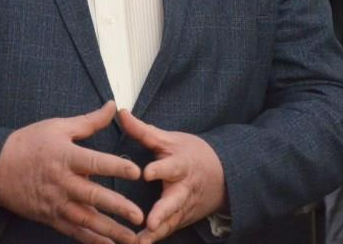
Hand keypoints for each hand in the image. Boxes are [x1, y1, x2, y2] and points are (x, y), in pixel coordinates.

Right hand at [0, 101, 143, 243]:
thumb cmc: (28, 143)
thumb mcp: (58, 127)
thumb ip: (89, 121)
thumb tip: (113, 106)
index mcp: (65, 156)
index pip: (95, 162)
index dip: (116, 167)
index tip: (137, 172)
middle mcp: (62, 182)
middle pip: (93, 196)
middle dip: (118, 207)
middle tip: (139, 216)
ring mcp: (56, 202)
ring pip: (86, 220)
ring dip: (110, 230)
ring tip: (132, 238)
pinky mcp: (51, 217)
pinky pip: (74, 231)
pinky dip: (91, 240)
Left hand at [118, 109, 226, 242]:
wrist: (222, 175)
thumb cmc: (189, 153)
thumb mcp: (170, 139)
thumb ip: (144, 130)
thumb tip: (121, 112)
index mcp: (181, 164)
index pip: (171, 166)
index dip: (160, 170)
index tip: (146, 173)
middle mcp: (183, 188)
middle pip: (174, 201)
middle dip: (163, 212)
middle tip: (151, 222)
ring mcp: (184, 206)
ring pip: (171, 221)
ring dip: (156, 233)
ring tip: (140, 241)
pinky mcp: (181, 219)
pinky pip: (168, 231)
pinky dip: (155, 239)